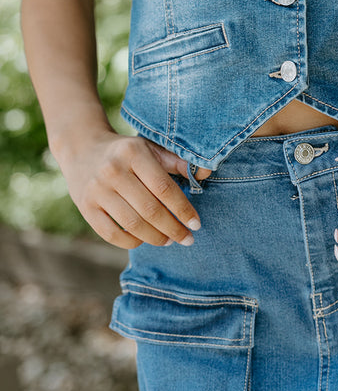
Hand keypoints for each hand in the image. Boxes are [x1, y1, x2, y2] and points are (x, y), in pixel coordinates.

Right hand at [60, 131, 211, 249]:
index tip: (196, 224)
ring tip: (169, 240)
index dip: (183, 210)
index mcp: (133, 153)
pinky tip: (143, 240)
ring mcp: (96, 190)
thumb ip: (176, 161)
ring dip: (155, 238)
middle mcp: (113, 171)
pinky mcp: (85, 207)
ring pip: (133, 224)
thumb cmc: (126, 151)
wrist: (81, 148)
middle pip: (150, 210)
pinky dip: (131, 242)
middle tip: (187, 238)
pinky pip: (111, 234)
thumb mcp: (150, 147)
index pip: (165, 188)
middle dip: (173, 228)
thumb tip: (204, 174)